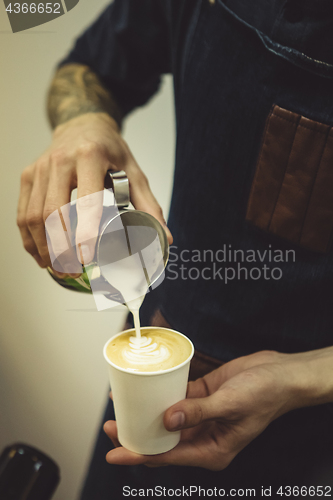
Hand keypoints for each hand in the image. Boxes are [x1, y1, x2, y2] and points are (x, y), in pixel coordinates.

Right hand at [17, 112, 172, 275]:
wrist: (83, 125)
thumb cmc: (110, 151)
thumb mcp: (134, 172)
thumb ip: (148, 205)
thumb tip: (165, 238)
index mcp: (91, 157)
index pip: (86, 202)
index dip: (85, 233)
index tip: (88, 258)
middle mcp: (61, 161)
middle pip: (53, 214)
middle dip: (61, 249)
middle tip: (73, 271)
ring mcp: (40, 169)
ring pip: (33, 217)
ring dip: (44, 248)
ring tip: (59, 268)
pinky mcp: (28, 176)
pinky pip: (23, 213)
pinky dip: (30, 239)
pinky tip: (42, 255)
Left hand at [104, 350, 309, 469]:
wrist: (281, 374)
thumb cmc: (265, 394)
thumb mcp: (231, 405)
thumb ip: (198, 413)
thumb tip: (167, 419)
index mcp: (212, 450)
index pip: (168, 457)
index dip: (139, 456)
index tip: (115, 454)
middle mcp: (203, 437)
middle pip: (162, 441)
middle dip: (136, 435)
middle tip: (111, 425)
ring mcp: (201, 416)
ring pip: (166, 420)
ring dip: (145, 413)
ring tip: (121, 405)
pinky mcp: (202, 397)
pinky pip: (176, 397)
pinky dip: (160, 393)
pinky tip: (145, 387)